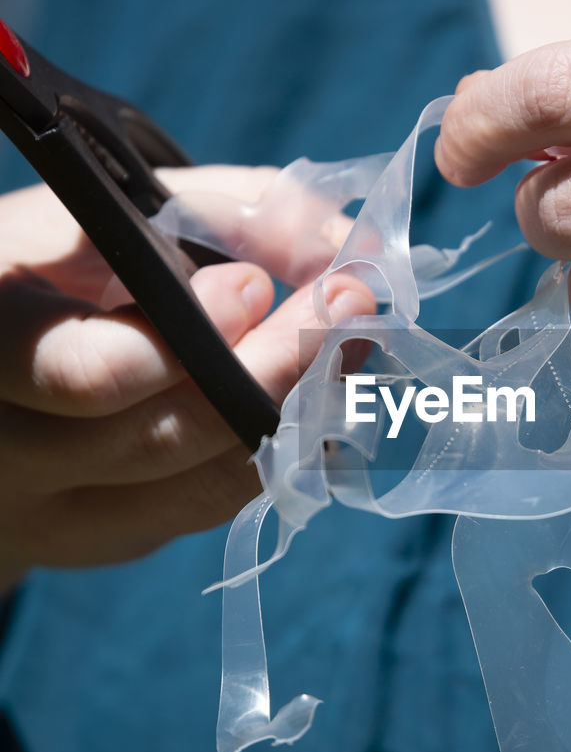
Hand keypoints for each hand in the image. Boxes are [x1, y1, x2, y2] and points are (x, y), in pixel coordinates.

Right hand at [0, 168, 373, 589]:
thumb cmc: (57, 267)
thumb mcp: (111, 216)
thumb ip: (223, 213)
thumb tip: (346, 241)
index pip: (82, 374)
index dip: (182, 341)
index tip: (253, 287)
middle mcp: (13, 448)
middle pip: (160, 436)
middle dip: (276, 369)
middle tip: (350, 307)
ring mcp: (55, 510)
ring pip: (200, 483)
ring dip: (299, 413)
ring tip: (355, 344)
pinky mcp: (105, 538)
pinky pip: (211, 506)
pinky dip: (279, 452)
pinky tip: (327, 400)